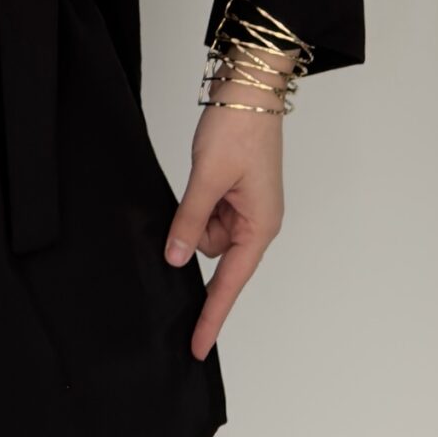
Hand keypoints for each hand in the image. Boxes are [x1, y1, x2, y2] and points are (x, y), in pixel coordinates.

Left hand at [163, 91, 285, 359]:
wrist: (249, 90)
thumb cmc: (239, 130)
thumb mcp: (207, 178)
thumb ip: (190, 221)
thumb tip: (177, 258)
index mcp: (260, 226)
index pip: (230, 283)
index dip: (211, 316)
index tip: (197, 346)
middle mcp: (257, 223)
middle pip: (214, 255)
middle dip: (196, 235)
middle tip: (198, 195)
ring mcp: (246, 209)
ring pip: (206, 234)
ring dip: (195, 214)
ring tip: (203, 175)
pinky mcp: (234, 194)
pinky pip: (206, 214)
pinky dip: (197, 204)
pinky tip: (201, 177)